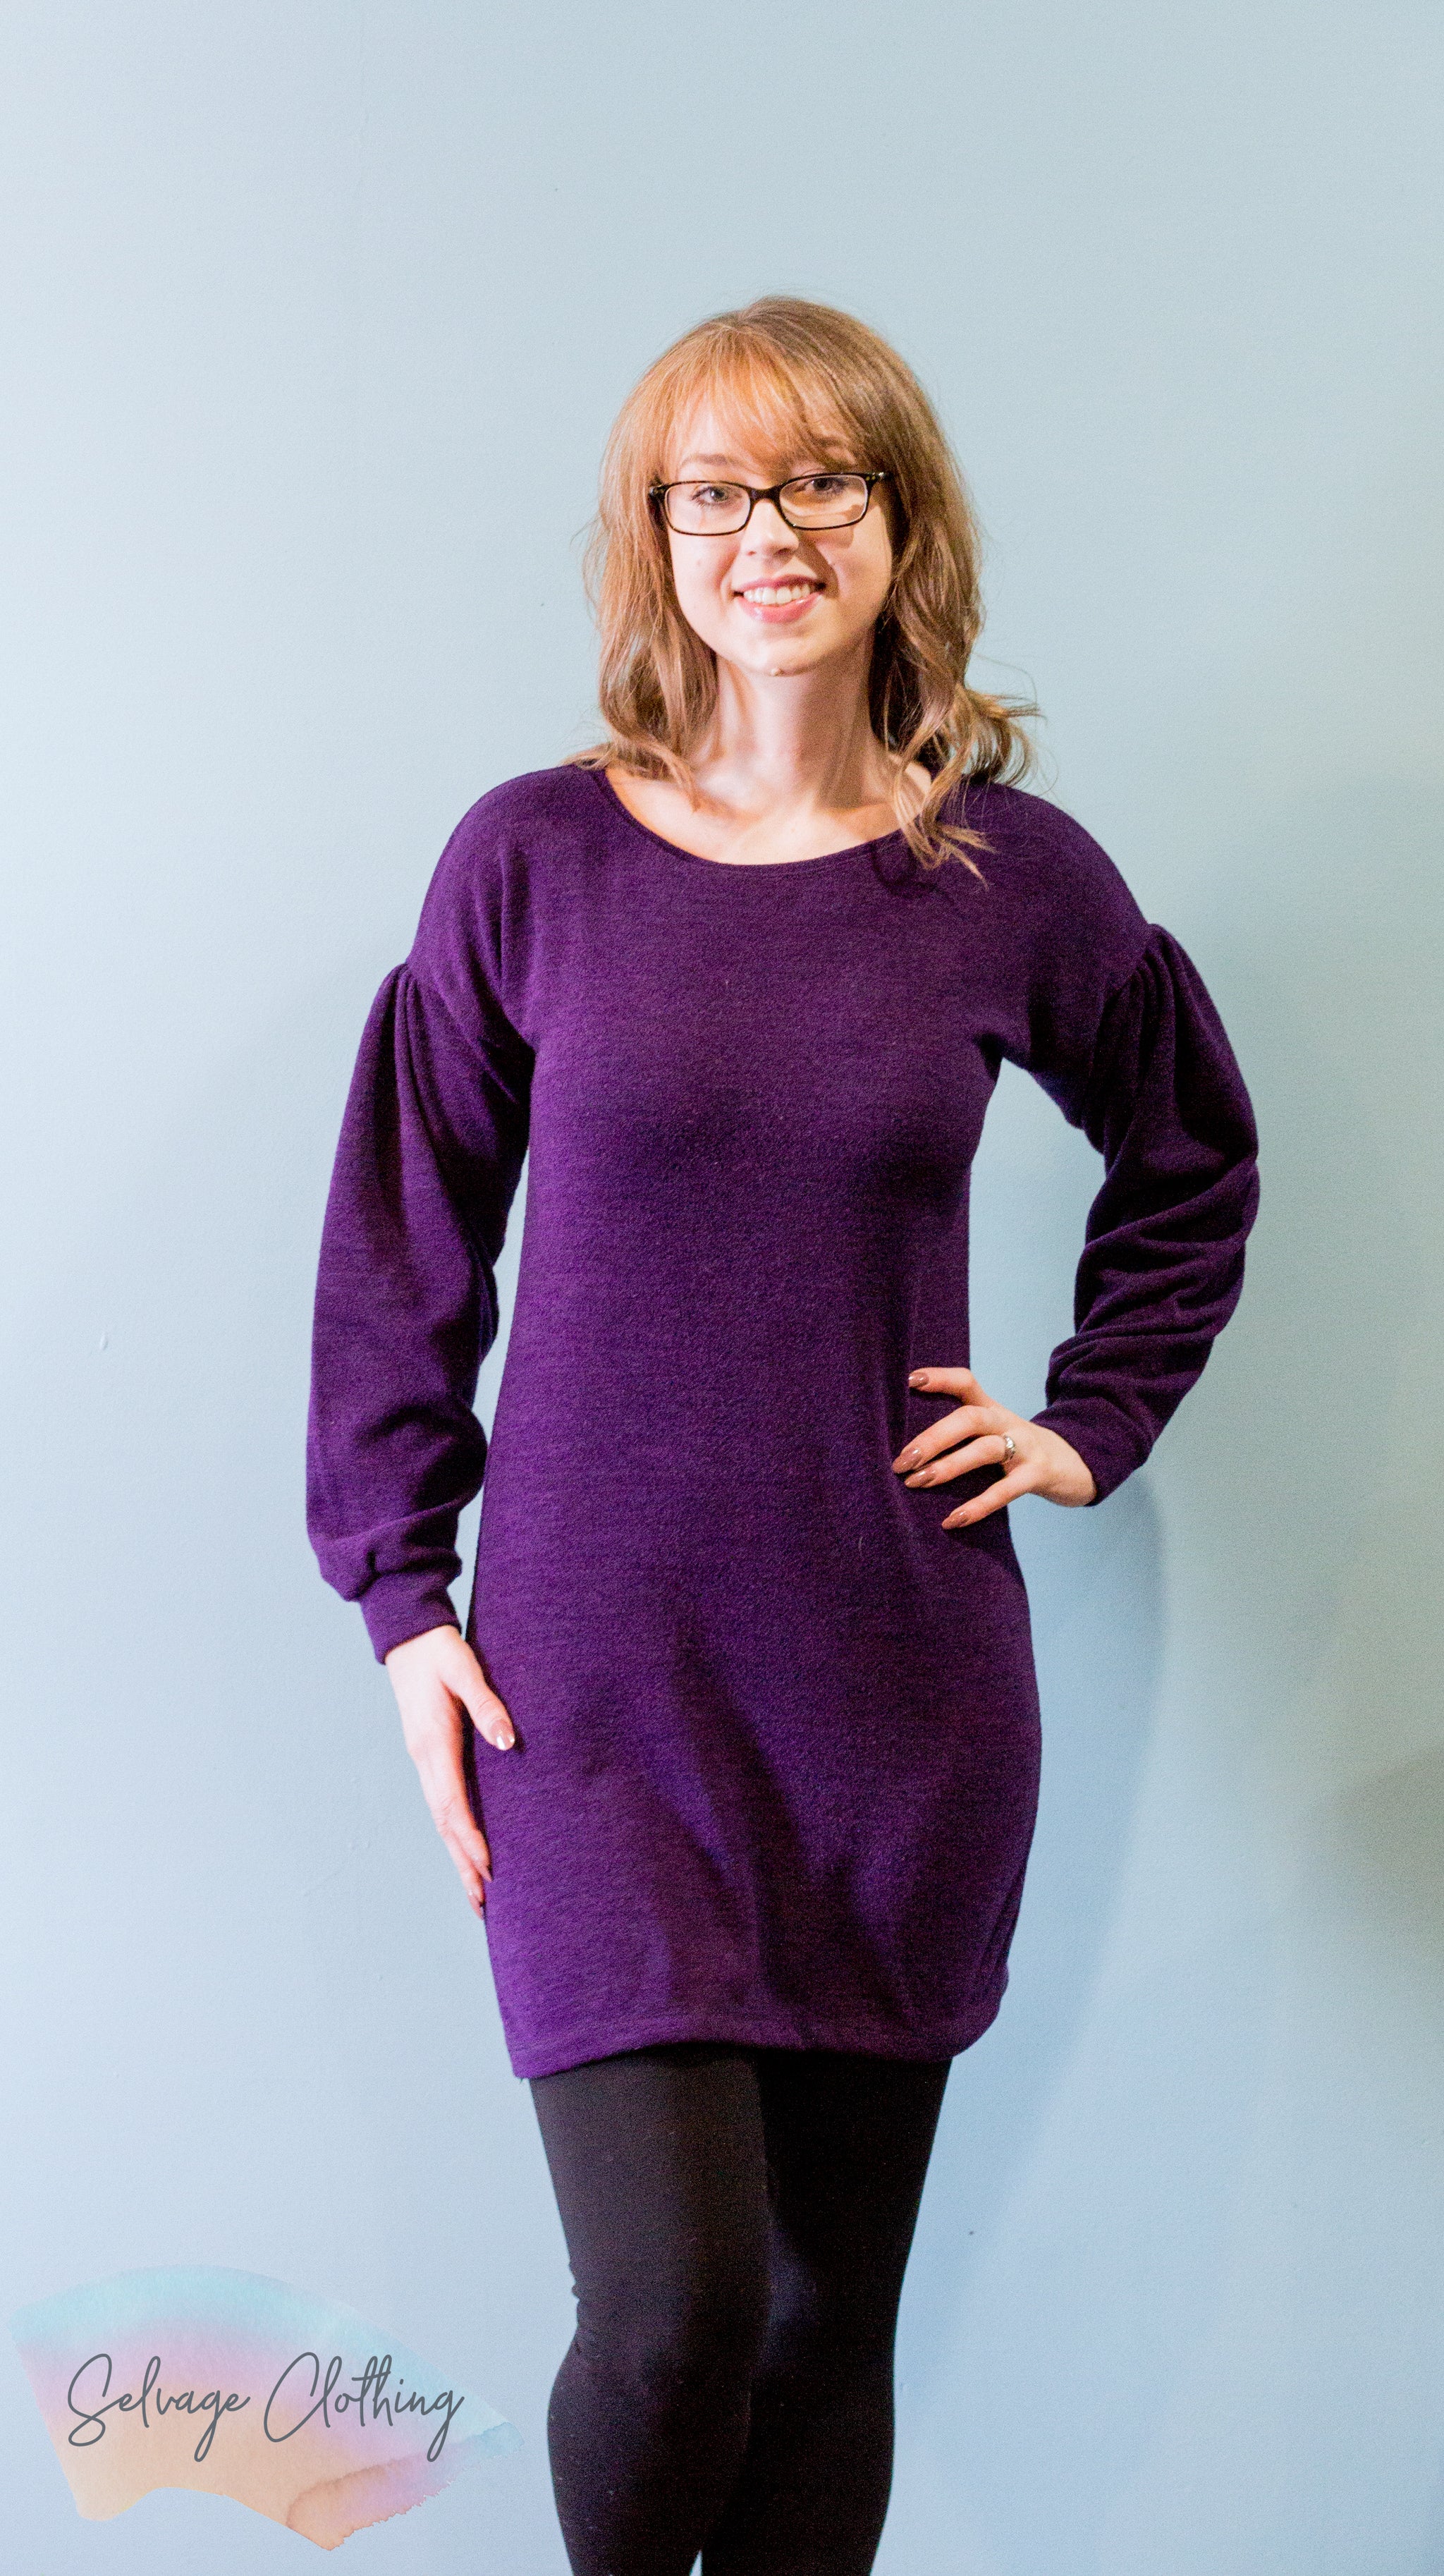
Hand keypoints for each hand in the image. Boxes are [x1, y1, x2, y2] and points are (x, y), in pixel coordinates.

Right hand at [383, 1624, 516, 1916]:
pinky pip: (441, 1803)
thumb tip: (506, 1742)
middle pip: (444, 1823)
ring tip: (476, 1892)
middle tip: (482, 1905)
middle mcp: (424, 1758)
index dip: (470, 1840)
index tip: (489, 1870)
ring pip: (440, 1818)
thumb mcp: (466, 1669)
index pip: (452, 1804)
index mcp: (433, 1743)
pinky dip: (453, 1831)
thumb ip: (487, 1704)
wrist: (408, 1635)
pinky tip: (465, 1847)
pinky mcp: (428, 1754)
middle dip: (463, 1864)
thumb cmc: (441, 1650)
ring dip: (457, 1854)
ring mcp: (423, 1759)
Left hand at [892, 1365, 1096, 1528]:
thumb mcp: (992, 1433)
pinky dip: (977, 1506)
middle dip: (933, 1438)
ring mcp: (1024, 1448)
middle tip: (902, 1461)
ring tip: (916, 1483)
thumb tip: (908, 1452)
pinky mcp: (1037, 1475)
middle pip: (970, 1418)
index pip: (966, 1383)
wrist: (1073, 1465)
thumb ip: (960, 1434)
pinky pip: (1005, 1491)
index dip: (940, 1378)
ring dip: (948, 1466)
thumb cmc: (1016, 1451)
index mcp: (991, 1409)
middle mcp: (1006, 1423)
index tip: (911, 1381)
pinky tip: (951, 1521)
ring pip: (985, 1450)